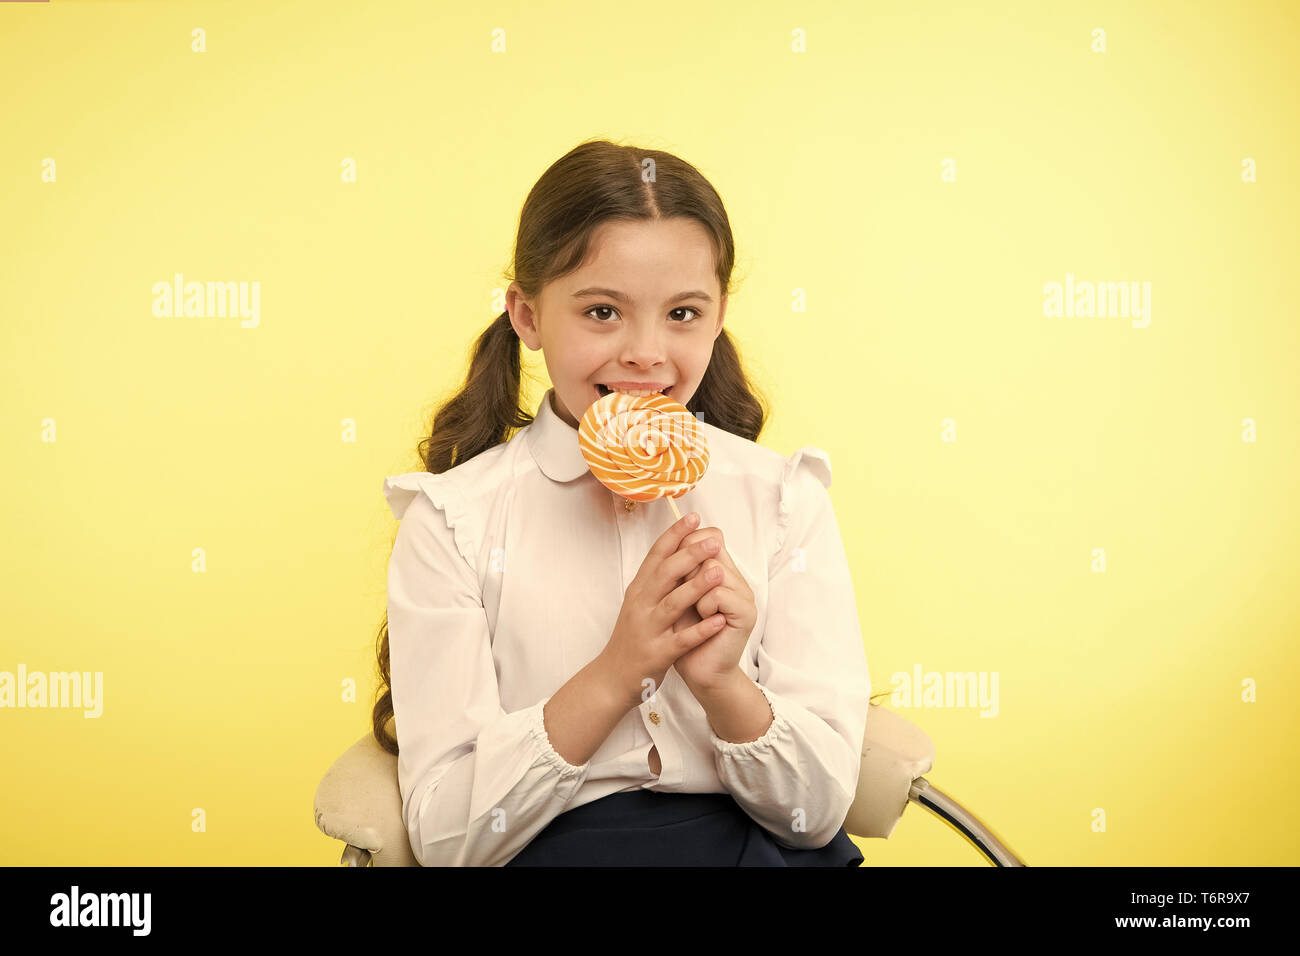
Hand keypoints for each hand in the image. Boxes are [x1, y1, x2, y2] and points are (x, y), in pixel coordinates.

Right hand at [602, 511, 731, 707]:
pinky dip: (700, 630)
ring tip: (720, 571)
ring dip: (697, 587)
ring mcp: (647, 630)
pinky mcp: (656, 654)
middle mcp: (640, 606)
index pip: (656, 556)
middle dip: (690, 554)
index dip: (674, 535)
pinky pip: (680, 640)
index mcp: (638, 590)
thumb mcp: (638, 604)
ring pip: (672, 604)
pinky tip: (719, 620)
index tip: (694, 516)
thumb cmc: (631, 638)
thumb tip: (676, 550)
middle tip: (714, 539)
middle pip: (665, 574)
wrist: (612, 678)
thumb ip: (655, 580)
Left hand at [669, 526, 755, 692]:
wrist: (698, 671)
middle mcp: (736, 578)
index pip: (711, 535)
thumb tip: (674, 537)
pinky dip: (705, 607)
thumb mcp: (677, 594)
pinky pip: (719, 594)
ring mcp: (744, 594)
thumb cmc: (684, 634)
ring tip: (697, 610)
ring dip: (694, 591)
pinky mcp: (746, 613)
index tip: (676, 564)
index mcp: (721, 570)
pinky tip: (705, 620)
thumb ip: (680, 569)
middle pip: (710, 548)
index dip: (689, 542)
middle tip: (685, 594)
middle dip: (688, 568)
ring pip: (713, 569)